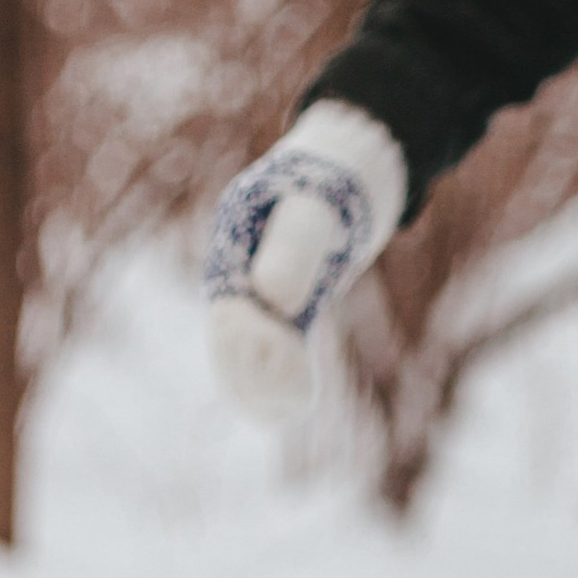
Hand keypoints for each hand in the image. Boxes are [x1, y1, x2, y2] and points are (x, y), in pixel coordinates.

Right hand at [204, 104, 406, 415]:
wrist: (348, 170)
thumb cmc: (328, 182)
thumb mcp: (314, 208)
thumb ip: (294, 248)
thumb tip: (274, 303)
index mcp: (230, 252)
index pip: (229, 317)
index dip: (254, 349)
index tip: (293, 359)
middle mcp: (236, 279)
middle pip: (229, 348)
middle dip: (257, 379)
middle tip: (300, 398)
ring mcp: (259, 298)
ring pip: (246, 360)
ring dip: (266, 390)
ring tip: (299, 407)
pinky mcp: (287, 311)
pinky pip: (273, 358)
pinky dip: (283, 383)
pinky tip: (300, 405)